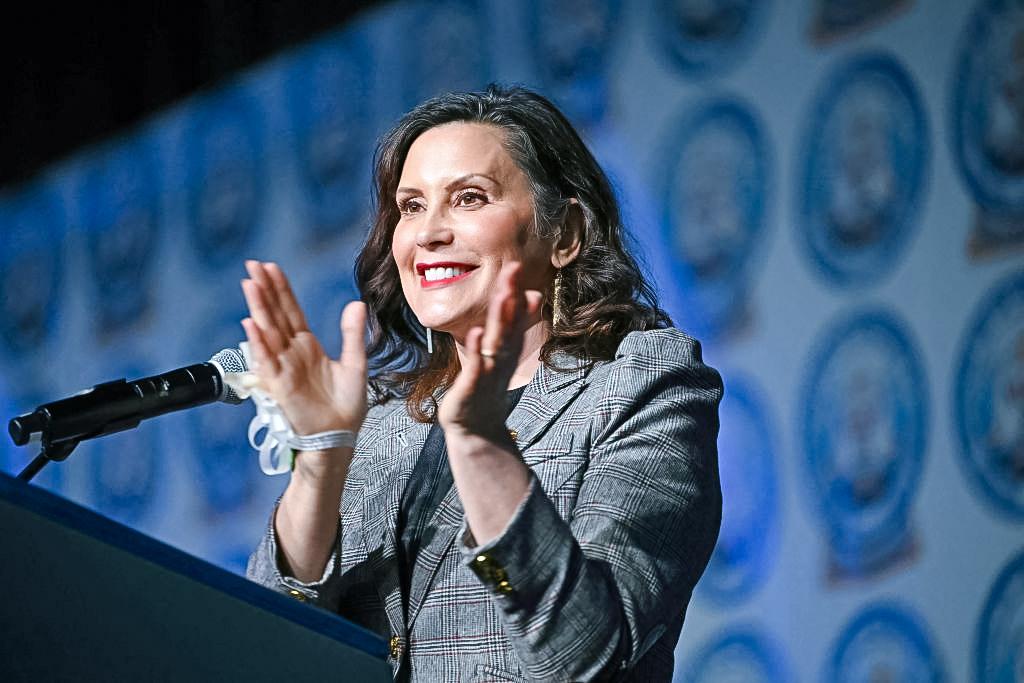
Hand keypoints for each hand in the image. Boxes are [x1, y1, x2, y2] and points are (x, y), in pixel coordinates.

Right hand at [240, 260, 366, 435]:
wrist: (341, 435)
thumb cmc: (346, 405)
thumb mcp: (355, 364)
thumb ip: (352, 334)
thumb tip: (356, 304)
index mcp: (307, 346)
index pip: (290, 311)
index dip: (281, 289)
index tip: (270, 267)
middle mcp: (291, 353)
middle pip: (275, 315)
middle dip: (265, 291)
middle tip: (253, 265)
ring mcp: (283, 367)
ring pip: (268, 332)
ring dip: (259, 308)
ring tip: (251, 284)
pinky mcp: (280, 385)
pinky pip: (266, 360)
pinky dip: (259, 343)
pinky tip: (252, 323)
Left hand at [437, 262, 542, 439]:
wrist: (477, 429)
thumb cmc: (488, 386)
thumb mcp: (505, 352)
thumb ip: (516, 324)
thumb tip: (534, 294)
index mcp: (507, 348)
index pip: (513, 315)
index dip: (515, 292)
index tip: (516, 265)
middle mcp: (501, 357)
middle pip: (508, 322)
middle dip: (510, 296)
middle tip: (513, 268)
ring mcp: (489, 372)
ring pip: (496, 340)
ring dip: (500, 317)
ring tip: (503, 294)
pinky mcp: (472, 388)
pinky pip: (477, 366)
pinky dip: (478, 350)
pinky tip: (476, 333)